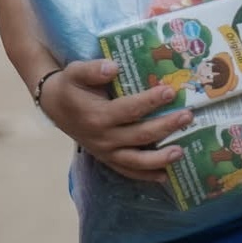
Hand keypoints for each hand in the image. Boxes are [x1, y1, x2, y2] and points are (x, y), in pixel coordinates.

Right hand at [39, 60, 194, 182]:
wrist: (54, 106)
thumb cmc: (70, 86)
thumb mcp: (75, 72)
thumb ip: (92, 69)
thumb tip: (114, 67)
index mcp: (97, 115)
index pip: (129, 110)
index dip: (150, 101)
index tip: (170, 91)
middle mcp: (103, 138)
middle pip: (139, 135)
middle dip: (165, 127)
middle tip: (188, 116)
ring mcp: (105, 152)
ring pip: (136, 161)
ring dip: (160, 158)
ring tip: (181, 152)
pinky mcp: (107, 159)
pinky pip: (127, 171)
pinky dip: (145, 175)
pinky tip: (164, 176)